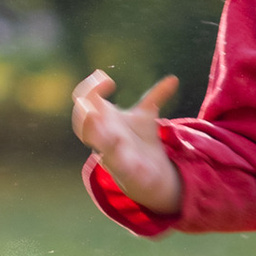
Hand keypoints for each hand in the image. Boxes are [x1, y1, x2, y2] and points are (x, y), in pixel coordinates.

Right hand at [71, 68, 184, 218]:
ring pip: (101, 148)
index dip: (90, 87)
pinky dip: (129, 166)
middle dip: (83, 115)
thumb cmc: (139, 142)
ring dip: (101, 138)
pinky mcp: (128, 172)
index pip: (84, 101)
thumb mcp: (145, 117)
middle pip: (82, 125)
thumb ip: (156, 97)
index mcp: (104, 120)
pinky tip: (138, 163)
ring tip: (104, 126)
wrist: (149, 176)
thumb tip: (173, 79)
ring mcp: (114, 155)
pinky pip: (124, 169)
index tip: (107, 79)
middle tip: (87, 104)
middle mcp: (104, 137)